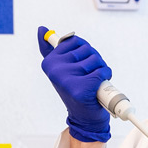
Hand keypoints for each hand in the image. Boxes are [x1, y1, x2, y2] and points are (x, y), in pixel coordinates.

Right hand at [36, 26, 110, 142]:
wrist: (84, 118)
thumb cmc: (75, 89)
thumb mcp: (61, 68)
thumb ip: (51, 49)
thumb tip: (41, 29)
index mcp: (49, 62)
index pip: (74, 41)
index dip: (83, 51)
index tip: (77, 64)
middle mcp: (54, 70)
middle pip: (87, 48)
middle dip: (93, 60)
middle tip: (87, 75)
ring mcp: (67, 79)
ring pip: (96, 59)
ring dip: (100, 69)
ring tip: (92, 82)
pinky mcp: (81, 88)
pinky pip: (102, 71)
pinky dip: (105, 77)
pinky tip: (97, 87)